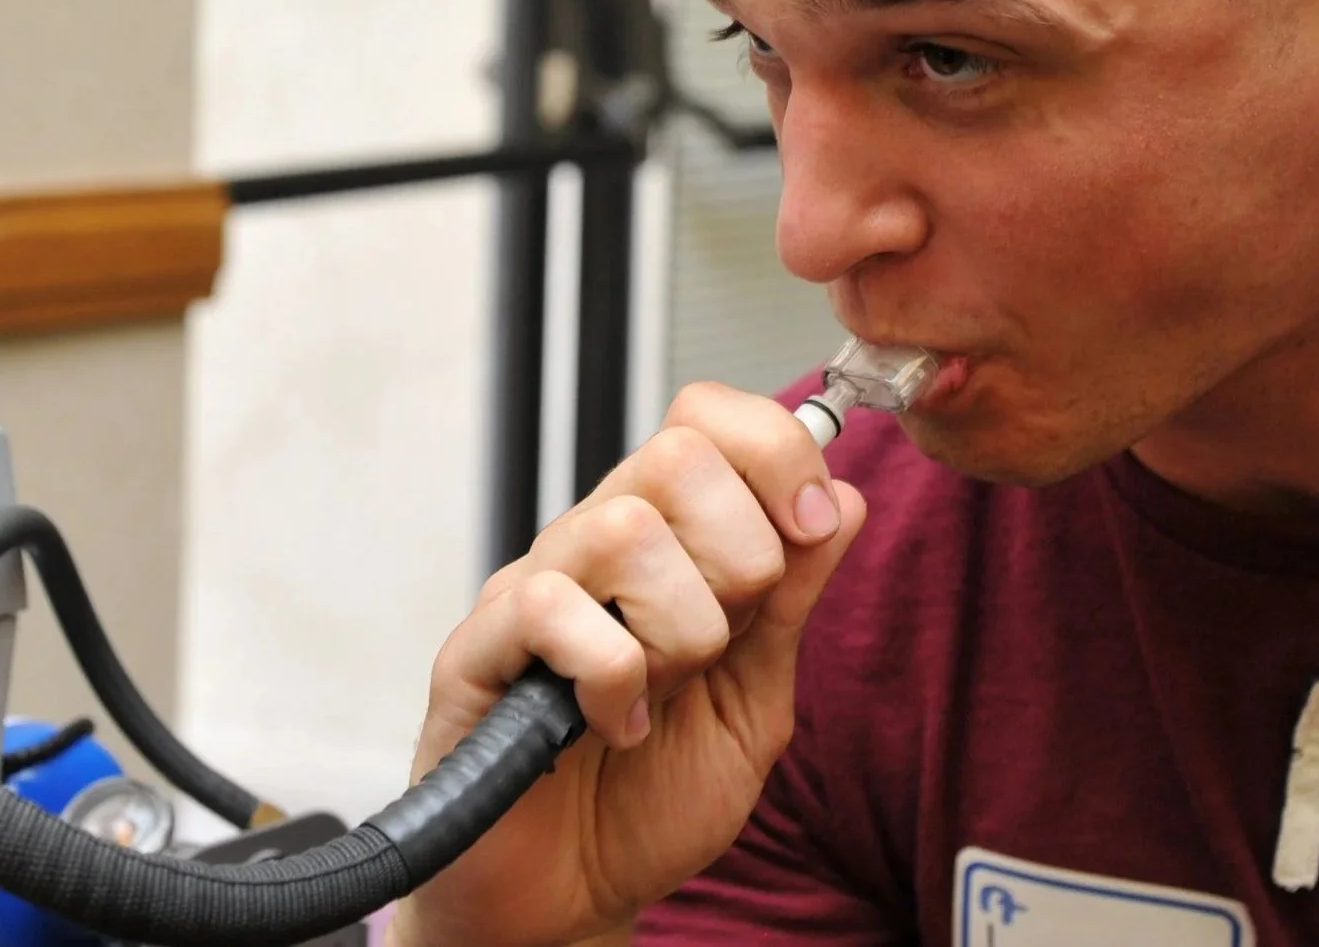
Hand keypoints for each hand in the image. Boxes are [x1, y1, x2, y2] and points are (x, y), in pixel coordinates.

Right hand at [388, 382, 869, 946]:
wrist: (570, 897)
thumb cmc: (649, 802)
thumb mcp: (756, 701)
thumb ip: (792, 605)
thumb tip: (841, 498)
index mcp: (664, 545)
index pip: (707, 421)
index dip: (774, 452)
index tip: (808, 527)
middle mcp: (592, 550)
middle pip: (676, 456)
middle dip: (740, 556)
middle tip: (722, 642)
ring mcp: (531, 594)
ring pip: (622, 527)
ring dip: (678, 627)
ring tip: (664, 691)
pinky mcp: (477, 653)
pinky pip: (550, 609)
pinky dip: (611, 678)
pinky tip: (615, 726)